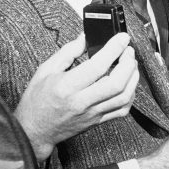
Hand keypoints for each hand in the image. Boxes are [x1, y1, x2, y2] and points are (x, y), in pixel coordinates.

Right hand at [14, 33, 138, 160]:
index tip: (122, 38)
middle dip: (128, 63)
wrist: (34, 130)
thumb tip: (86, 37)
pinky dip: (130, 94)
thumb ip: (68, 52)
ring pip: (123, 97)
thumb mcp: (46, 70)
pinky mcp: (98, 121)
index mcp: (67, 87)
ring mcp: (92, 113)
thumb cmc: (38, 99)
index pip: (97, 66)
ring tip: (131, 64)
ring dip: (133, 77)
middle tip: (128, 51)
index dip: (114, 49)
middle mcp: (81, 102)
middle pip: (116, 83)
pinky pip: (122, 110)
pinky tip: (128, 83)